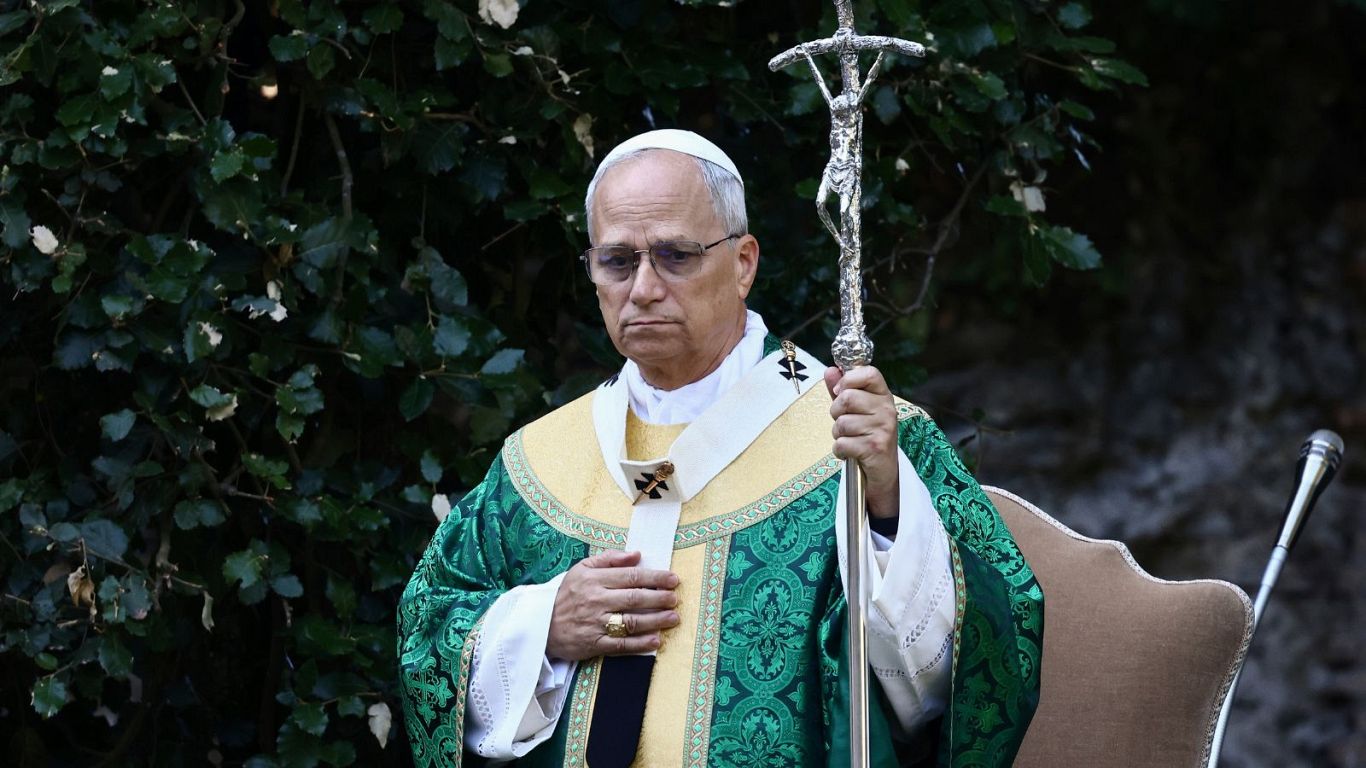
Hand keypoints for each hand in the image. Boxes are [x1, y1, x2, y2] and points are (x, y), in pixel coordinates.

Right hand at [547, 550, 680, 660]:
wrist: (541, 625)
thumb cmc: (566, 594)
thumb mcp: (582, 569)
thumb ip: (609, 559)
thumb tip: (636, 554)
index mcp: (593, 580)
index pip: (630, 577)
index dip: (654, 578)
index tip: (673, 579)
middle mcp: (595, 601)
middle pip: (634, 598)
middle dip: (659, 598)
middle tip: (675, 598)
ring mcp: (595, 624)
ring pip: (630, 622)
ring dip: (655, 620)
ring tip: (673, 618)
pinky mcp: (593, 644)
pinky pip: (620, 645)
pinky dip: (640, 644)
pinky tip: (656, 640)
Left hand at [825, 365, 898, 518]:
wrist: (883, 470)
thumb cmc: (867, 435)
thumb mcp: (856, 409)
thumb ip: (842, 389)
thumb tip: (830, 370)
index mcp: (883, 395)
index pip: (868, 373)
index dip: (848, 380)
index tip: (841, 391)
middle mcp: (886, 409)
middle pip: (847, 398)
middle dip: (836, 412)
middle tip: (846, 422)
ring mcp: (883, 429)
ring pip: (842, 423)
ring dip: (838, 434)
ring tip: (851, 438)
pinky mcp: (875, 448)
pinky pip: (842, 443)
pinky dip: (840, 450)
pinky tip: (850, 452)